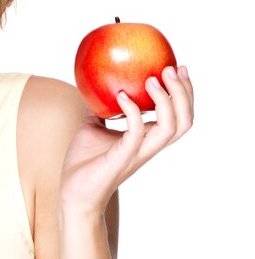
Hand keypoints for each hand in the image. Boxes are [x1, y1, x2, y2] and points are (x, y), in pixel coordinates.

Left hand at [60, 65, 193, 216]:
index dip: (184, 92)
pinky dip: (133, 112)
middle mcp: (148, 146)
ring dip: (166, 101)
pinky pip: (136, 133)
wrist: (72, 191)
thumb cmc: (84, 161)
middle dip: (184, 93)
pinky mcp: (122, 158)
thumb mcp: (92, 126)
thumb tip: (96, 83)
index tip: (177, 67)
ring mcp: (138, 153)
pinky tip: (123, 96)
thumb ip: (100, 108)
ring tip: (152, 79)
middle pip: (183, 121)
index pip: (179, 116)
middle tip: (171, 69)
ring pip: (170, 129)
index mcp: (146, 139)